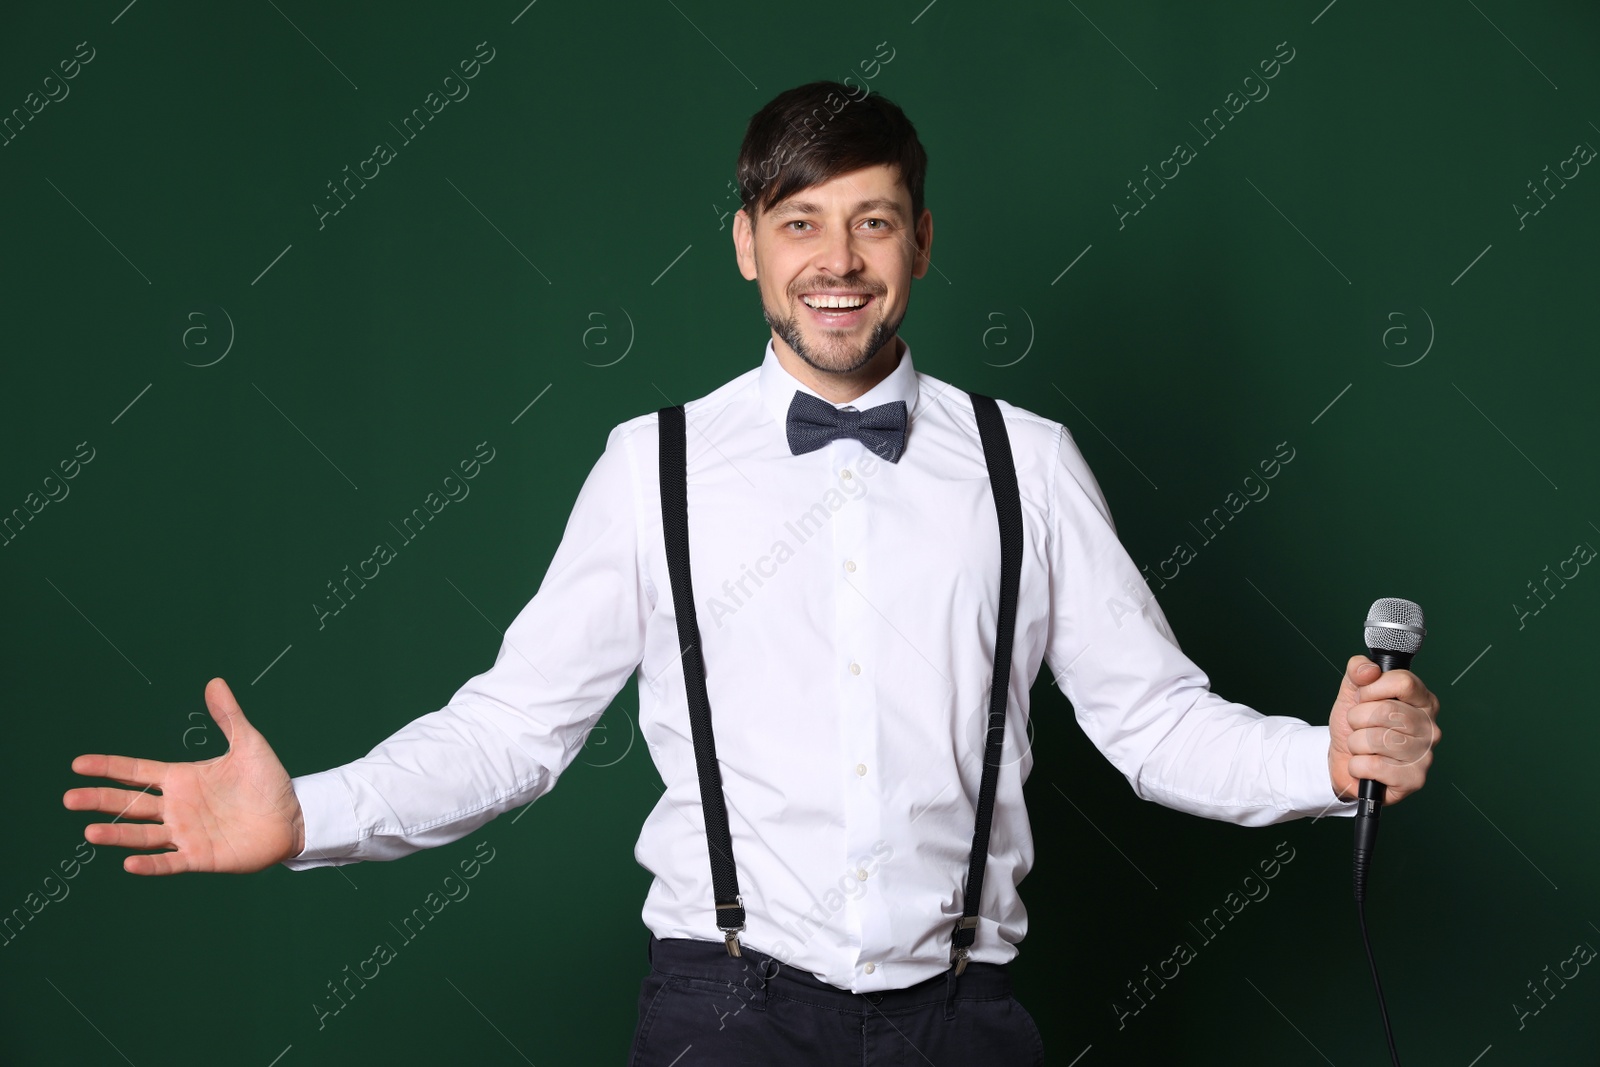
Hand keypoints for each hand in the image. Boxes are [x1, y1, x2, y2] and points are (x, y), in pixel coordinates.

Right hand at [62, 678, 304, 874]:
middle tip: (69, 798)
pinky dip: (150, 863)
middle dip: (100, 800)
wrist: (294, 816)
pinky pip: (169, 861)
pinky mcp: (200, 856)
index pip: (137, 771)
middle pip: (130, 803)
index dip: (108, 768)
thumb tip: (215, 682)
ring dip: (117, 834)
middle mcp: (176, 806)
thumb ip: (229, 717)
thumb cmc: (268, 782)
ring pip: (143, 834)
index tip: (77, 765)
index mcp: (182, 778)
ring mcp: (186, 832)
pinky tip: (128, 863)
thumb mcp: (249, 744)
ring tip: (90, 832)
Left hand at [1326, 655, 1441, 803]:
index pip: (1402, 682)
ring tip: (1362, 746)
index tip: (1364, 698)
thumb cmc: (1356, 727)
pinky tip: (1365, 767)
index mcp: (1423, 701)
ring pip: (1376, 739)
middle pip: (1385, 710)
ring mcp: (1425, 755)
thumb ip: (1358, 672)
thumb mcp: (1352, 694)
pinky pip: (1372, 766)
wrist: (1345, 763)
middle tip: (1359, 726)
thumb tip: (1368, 668)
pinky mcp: (1414, 780)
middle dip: (1358, 718)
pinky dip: (1357, 766)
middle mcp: (1430, 727)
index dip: (1372, 689)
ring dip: (1355, 742)